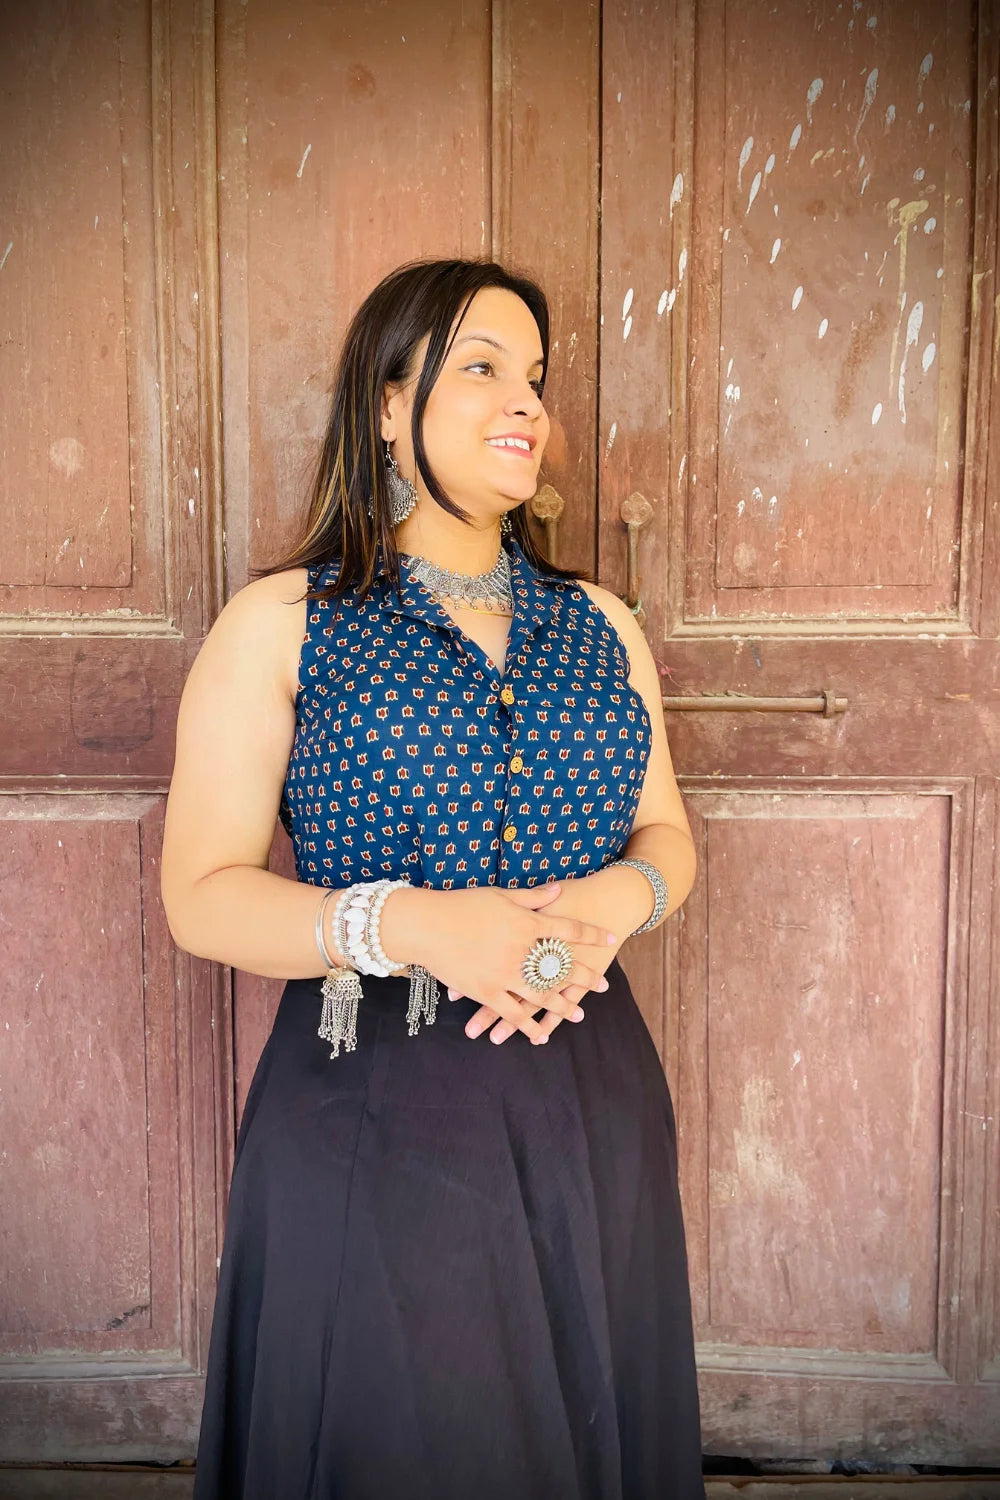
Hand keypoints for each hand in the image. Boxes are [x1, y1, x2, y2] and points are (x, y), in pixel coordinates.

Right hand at [406, 882, 619, 1045]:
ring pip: (541, 994)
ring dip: (562, 1005)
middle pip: (560, 966)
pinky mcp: (486, 992)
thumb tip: (559, 890)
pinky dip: (528, 1025)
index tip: (611, 939)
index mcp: (526, 923)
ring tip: (579, 1013)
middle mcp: (520, 951)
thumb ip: (533, 897)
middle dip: (584, 976)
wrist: (426, 924)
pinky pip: (513, 1012)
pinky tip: (541, 1034)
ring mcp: (504, 974)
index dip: (592, 935)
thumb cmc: (461, 904)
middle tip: (602, 984)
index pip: (569, 930)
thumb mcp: (500, 895)